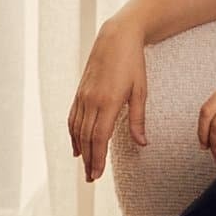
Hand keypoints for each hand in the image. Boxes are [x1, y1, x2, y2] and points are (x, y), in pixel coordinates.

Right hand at [68, 20, 149, 183]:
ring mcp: (83, 96)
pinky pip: (73, 117)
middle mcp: (92, 101)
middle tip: (91, 178)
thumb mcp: (140, 91)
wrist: (116, 37)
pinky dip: (73, 133)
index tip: (96, 175)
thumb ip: (138, 119)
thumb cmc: (132, 63)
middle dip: (88, 160)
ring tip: (84, 165)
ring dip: (80, 149)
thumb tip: (142, 143)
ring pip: (77, 129)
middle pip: (87, 138)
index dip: (97, 158)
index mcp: (108, 102)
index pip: (100, 138)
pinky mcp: (80, 91)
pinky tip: (77, 145)